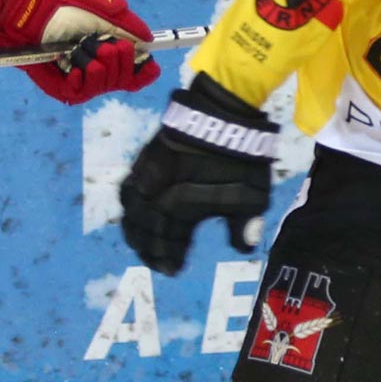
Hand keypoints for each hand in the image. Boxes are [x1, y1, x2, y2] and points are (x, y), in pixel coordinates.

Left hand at [0, 0, 161, 103]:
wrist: (30, 10)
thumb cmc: (61, 3)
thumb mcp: (101, 7)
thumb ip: (127, 24)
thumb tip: (147, 39)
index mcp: (109, 49)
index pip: (136, 72)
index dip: (144, 69)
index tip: (145, 61)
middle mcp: (97, 67)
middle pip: (125, 78)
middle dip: (119, 59)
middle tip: (104, 44)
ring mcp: (80, 80)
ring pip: (106, 83)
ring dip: (98, 62)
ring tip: (81, 47)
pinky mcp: (62, 89)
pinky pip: (84, 91)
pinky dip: (84, 75)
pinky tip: (75, 64)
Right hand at [120, 74, 276, 274]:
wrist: (222, 111)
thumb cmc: (240, 156)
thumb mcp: (253, 194)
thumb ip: (245, 223)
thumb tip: (244, 248)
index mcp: (182, 207)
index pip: (169, 241)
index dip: (169, 258)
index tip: (173, 270)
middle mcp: (159, 194)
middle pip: (146, 230)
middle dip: (150, 249)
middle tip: (157, 262)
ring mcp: (149, 175)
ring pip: (132, 211)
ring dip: (135, 231)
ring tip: (141, 243)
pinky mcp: (145, 158)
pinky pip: (128, 187)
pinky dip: (129, 205)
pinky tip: (135, 211)